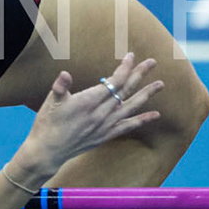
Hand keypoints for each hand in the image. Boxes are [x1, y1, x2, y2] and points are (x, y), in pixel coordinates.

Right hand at [12, 54, 163, 180]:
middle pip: (125, 91)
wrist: (47, 152)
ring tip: (160, 84)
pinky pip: (128, 126)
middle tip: (152, 62)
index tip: (131, 56)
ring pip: (131, 107)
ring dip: (146, 95)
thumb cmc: (47, 124)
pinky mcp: (105, 135)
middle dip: (139, 75)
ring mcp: (105, 126)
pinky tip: (156, 115)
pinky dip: (142, 120)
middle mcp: (101, 114)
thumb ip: (60, 87)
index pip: (113, 82)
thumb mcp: (50, 102)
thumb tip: (65, 74)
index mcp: (88, 102)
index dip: (124, 68)